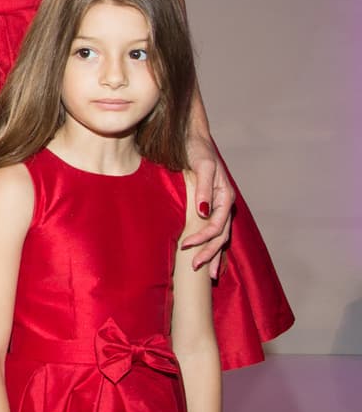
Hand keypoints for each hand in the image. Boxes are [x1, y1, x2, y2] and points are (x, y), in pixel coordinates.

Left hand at [180, 132, 233, 276]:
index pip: (217, 225)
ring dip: (214, 255)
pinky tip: (208, 258)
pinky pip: (215, 230)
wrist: (193, 138)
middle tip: (195, 268)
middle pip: (221, 236)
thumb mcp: (202, 166)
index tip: (186, 246)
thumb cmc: (197, 150)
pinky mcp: (211, 206)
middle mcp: (225, 204)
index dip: (203, 238)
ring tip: (206, 273)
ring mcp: (219, 206)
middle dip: (210, 253)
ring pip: (221, 236)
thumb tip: (204, 212)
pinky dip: (212, 245)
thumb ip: (204, 189)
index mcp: (226, 196)